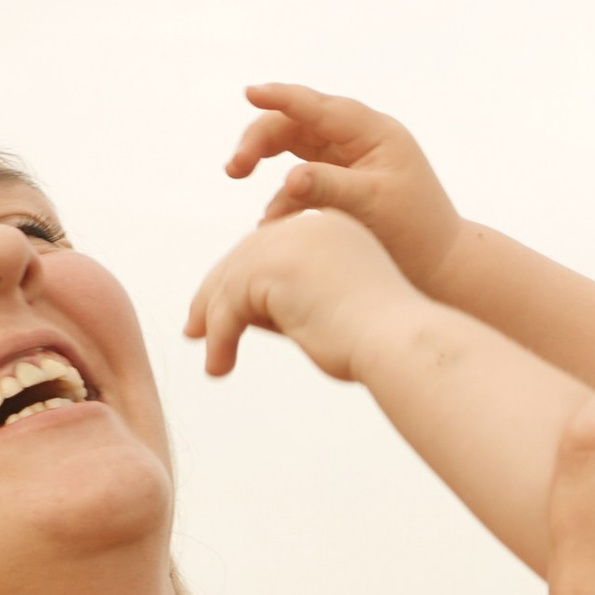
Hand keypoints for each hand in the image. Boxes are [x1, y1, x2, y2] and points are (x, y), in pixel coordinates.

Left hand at [183, 209, 427, 384]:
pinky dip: (220, 338)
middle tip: (193, 331)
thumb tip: (241, 316)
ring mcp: (292, 244)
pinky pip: (229, 305)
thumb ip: (286, 305)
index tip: (217, 316)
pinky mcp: (275, 269)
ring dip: (215, 324)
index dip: (240, 283)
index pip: (270, 251)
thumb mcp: (325, 313)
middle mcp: (309, 229)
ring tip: (212, 361)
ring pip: (232, 282)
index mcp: (330, 231)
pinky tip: (220, 366)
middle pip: (244, 258)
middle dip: (214, 297)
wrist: (401, 343)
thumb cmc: (377, 343)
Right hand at [226, 85, 468, 293]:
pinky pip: (301, 182)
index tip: (248, 93)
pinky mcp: (342, 186)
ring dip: (264, 160)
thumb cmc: (415, 235)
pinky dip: (282, 199)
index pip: (319, 107)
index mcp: (374, 133)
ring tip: (237, 176)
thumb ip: (328, 188)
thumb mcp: (371, 207)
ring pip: (294, 147)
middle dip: (261, 139)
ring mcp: (350, 161)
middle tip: (235, 169)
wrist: (443, 268)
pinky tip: (269, 224)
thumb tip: (287, 180)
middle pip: (298, 123)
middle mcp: (360, 139)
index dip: (281, 97)